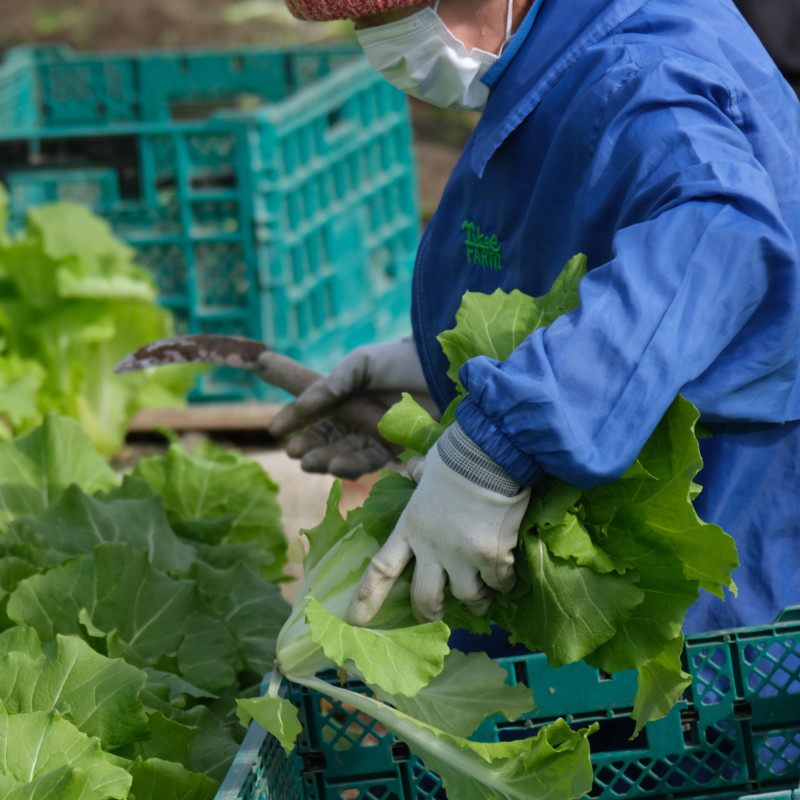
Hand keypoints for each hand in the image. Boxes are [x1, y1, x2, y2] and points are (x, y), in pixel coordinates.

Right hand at [269, 338, 436, 477]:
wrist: (442, 372)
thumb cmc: (401, 361)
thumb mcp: (360, 364)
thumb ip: (330, 384)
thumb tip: (301, 405)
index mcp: (346, 393)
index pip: (314, 409)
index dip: (294, 418)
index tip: (275, 429)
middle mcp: (358, 416)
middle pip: (326, 436)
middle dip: (308, 445)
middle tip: (293, 452)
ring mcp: (376, 434)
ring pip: (343, 452)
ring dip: (325, 459)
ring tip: (309, 462)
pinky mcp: (395, 449)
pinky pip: (369, 461)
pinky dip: (351, 466)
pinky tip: (336, 467)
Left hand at [348, 423, 530, 624]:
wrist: (489, 455)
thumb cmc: (456, 457)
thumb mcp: (427, 467)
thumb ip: (418, 475)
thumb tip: (412, 470)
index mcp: (410, 528)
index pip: (382, 569)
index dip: (368, 597)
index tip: (356, 620)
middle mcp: (432, 548)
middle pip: (425, 598)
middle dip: (430, 612)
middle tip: (435, 615)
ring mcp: (462, 556)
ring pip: (467, 597)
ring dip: (475, 600)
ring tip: (482, 598)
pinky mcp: (492, 558)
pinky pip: (498, 584)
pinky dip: (503, 583)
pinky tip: (506, 576)